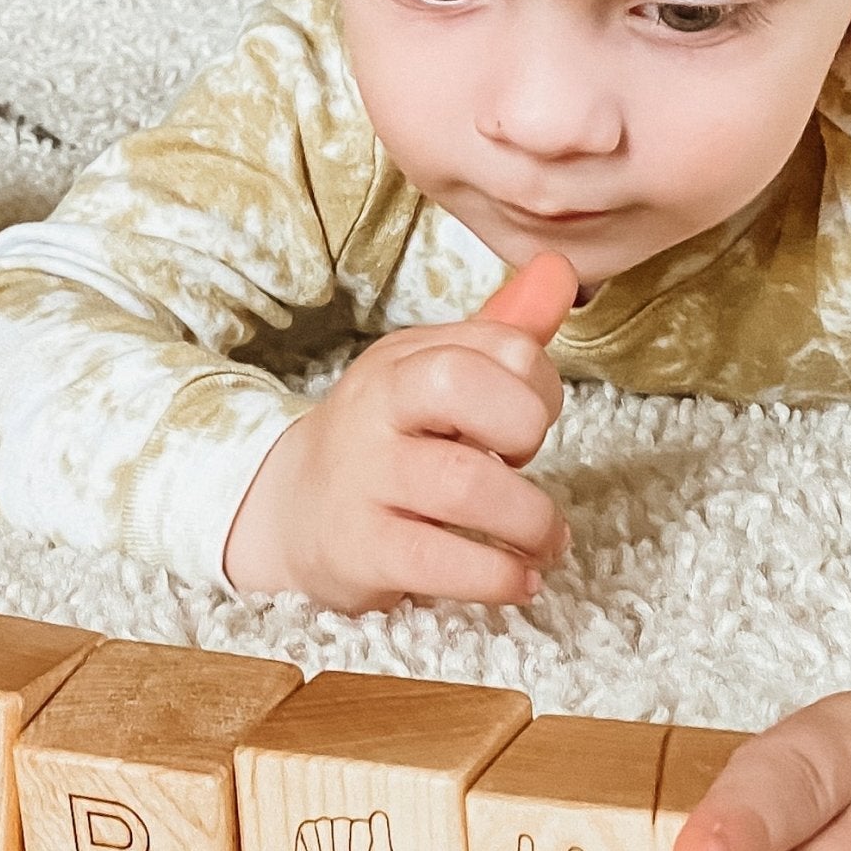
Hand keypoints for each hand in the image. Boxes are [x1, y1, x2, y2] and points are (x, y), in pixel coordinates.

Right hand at [224, 251, 577, 613]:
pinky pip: (440, 562)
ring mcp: (363, 481)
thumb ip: (501, 333)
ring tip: (545, 543)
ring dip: (530, 520)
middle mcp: (374, 410)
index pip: (498, 344)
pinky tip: (519, 581)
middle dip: (524, 426)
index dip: (539, 387)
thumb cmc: (385, 444)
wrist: (290, 516)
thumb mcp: (431, 379)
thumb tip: (560, 269)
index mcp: (401, 361)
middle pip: (460, 384)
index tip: (525, 429)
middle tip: (524, 467)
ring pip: (464, 485)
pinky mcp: (360, 551)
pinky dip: (498, 576)